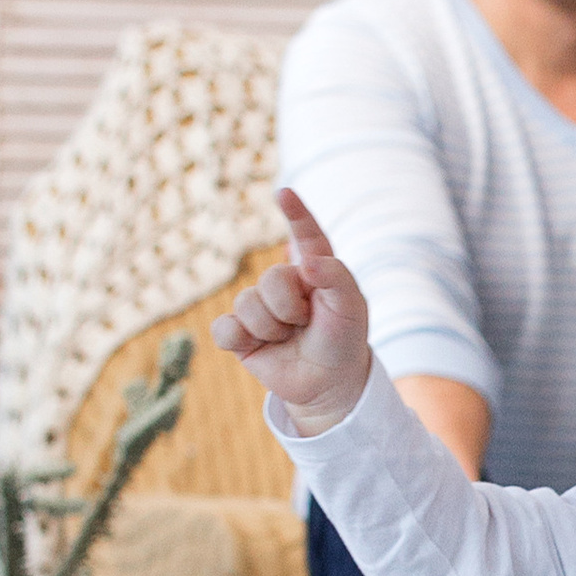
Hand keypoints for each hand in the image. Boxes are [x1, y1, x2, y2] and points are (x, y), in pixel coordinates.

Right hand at [212, 185, 373, 435]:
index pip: (306, 236)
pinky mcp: (239, 332)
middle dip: (290, 308)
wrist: (329, 382)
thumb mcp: (351, 308)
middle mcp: (283, 282)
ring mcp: (258, 305)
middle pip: (271, 280)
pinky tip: (258, 347)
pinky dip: (240, 338)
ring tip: (290, 337)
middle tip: (305, 324)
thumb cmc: (342, 339)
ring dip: (272, 328)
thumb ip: (336, 277)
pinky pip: (224, 328)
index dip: (296, 214)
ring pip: (247, 305)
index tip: (284, 193)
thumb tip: (304, 264)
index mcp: (313, 268)